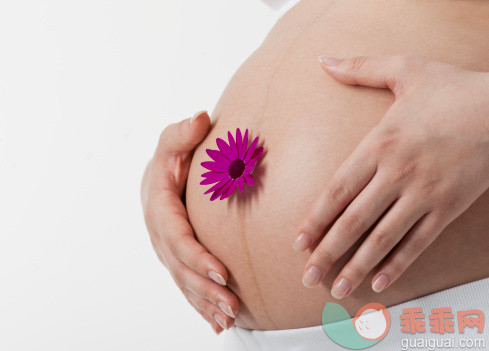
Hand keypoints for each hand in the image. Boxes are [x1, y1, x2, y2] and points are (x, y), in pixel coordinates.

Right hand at [141, 111, 238, 332]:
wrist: (164, 176)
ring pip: (184, 282)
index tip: (221, 272)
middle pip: (182, 268)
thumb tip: (201, 117)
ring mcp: (167, 250)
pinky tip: (219, 323)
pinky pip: (187, 285)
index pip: (177, 238)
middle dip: (205, 289)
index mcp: (159, 209)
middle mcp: (161, 235)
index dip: (196, 257)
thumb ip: (181, 134)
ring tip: (229, 320)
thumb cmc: (172, 158)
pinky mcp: (177, 258)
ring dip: (205, 303)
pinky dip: (201, 305)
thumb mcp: (172, 142)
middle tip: (232, 306)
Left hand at [294, 55, 488, 298]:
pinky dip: (399, 263)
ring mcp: (424, 194)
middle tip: (308, 277)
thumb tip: (323, 60)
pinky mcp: (448, 207)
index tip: (298, 242)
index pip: (337, 190)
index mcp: (379, 144)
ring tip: (337, 289)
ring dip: (358, 266)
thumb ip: (360, 68)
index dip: (315, 219)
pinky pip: (419, 242)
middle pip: (354, 221)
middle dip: (328, 251)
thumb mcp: (404, 69)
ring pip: (383, 238)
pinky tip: (380, 282)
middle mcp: (397, 174)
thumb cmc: (452, 89)